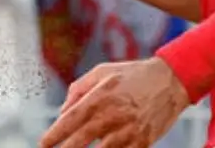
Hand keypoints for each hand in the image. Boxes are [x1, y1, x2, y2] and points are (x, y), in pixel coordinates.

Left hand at [39, 58, 189, 147]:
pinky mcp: (142, 143)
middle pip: (81, 140)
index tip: (43, 144)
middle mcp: (113, 115)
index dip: (54, 134)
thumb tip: (62, 112)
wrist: (171, 81)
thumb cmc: (132, 75)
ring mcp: (128, 131)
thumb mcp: (102, 72)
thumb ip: (78, 90)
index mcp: (100, 96)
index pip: (70, 119)